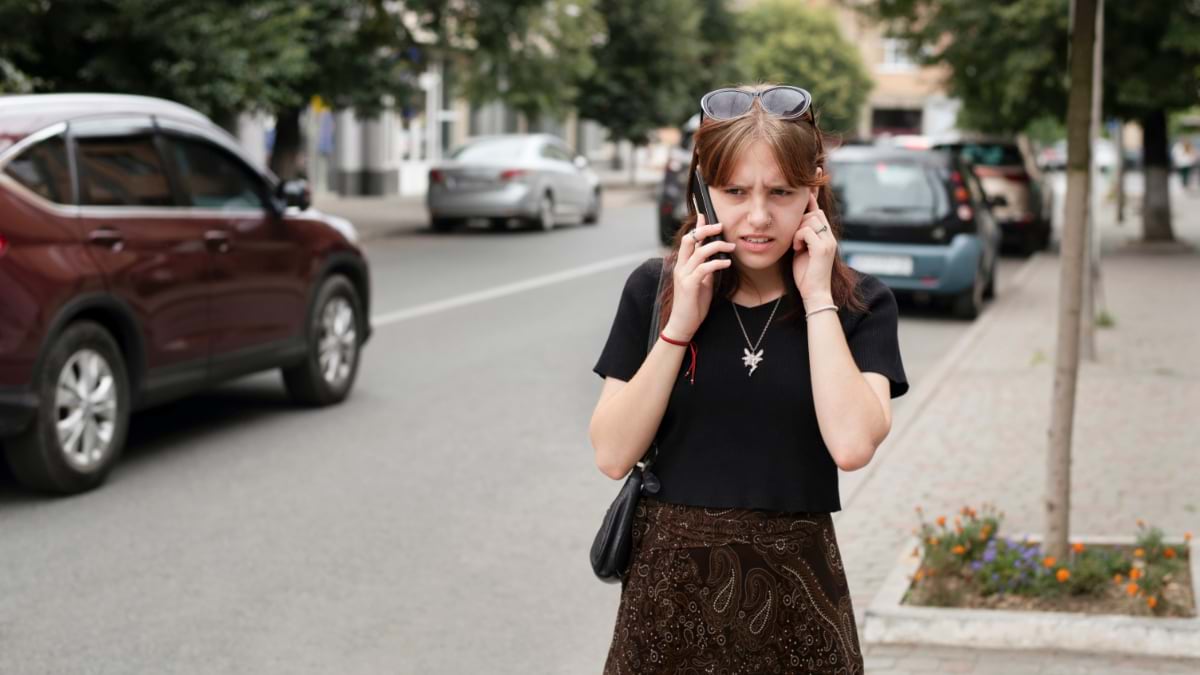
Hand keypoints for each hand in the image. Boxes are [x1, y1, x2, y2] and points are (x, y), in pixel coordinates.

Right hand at [663, 214, 734, 340]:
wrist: (683, 324)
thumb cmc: (693, 304)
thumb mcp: (701, 282)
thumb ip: (704, 268)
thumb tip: (715, 258)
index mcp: (682, 264)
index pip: (688, 239)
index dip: (697, 226)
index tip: (705, 214)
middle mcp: (680, 266)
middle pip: (690, 239)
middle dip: (705, 230)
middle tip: (721, 227)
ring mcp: (683, 275)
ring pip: (699, 251)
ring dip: (717, 246)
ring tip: (731, 247)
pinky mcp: (689, 285)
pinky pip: (704, 268)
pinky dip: (717, 263)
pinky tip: (727, 263)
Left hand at [792, 190, 836, 305]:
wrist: (814, 294)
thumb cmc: (805, 274)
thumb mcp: (801, 250)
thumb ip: (801, 235)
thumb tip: (792, 223)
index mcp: (825, 235)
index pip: (817, 209)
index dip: (812, 195)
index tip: (813, 172)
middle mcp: (830, 235)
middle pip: (813, 212)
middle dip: (800, 220)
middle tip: (796, 239)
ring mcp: (828, 241)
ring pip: (810, 219)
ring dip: (798, 231)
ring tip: (797, 246)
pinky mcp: (823, 248)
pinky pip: (806, 231)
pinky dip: (798, 238)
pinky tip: (797, 249)